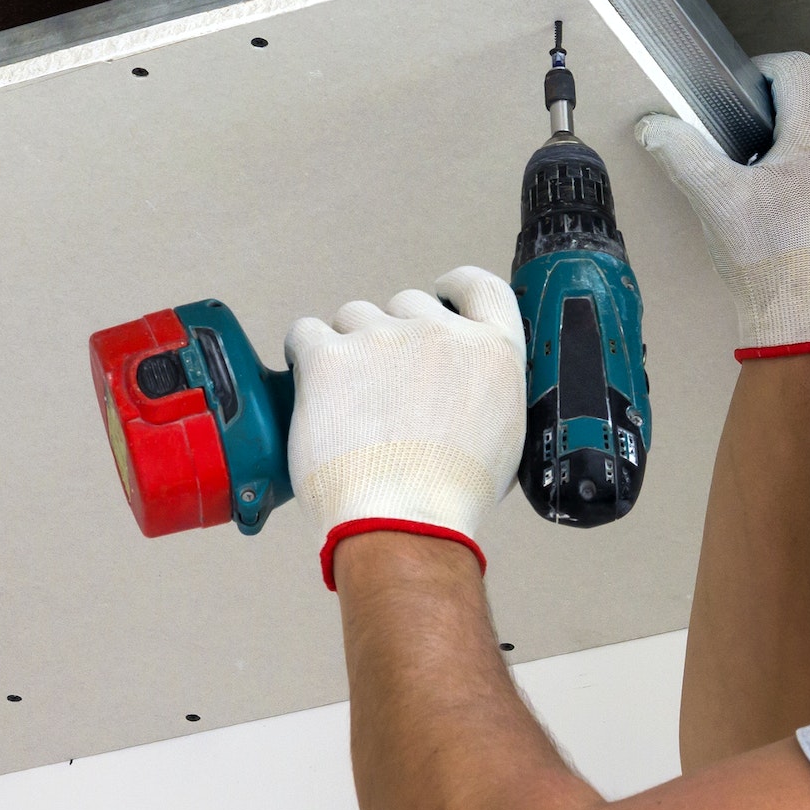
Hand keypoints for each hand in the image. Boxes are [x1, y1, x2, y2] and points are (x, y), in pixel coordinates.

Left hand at [285, 265, 526, 587]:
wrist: (402, 521)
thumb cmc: (449, 496)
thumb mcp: (504, 436)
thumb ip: (487, 388)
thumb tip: (468, 380)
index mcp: (492, 350)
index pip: (479, 287)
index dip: (455, 288)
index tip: (440, 294)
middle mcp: (441, 332)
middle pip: (407, 305)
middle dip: (393, 336)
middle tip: (382, 386)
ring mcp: (383, 338)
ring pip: (354, 317)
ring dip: (348, 347)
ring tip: (347, 402)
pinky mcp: (330, 354)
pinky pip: (306, 333)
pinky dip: (305, 356)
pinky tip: (313, 390)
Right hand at [636, 51, 809, 350]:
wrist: (796, 313)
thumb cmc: (761, 258)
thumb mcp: (714, 199)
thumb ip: (681, 151)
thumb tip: (653, 125)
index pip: (797, 70)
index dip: (765, 72)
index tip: (745, 99)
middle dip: (784, 115)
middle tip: (753, 150)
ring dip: (808, 141)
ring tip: (778, 176)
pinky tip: (805, 197)